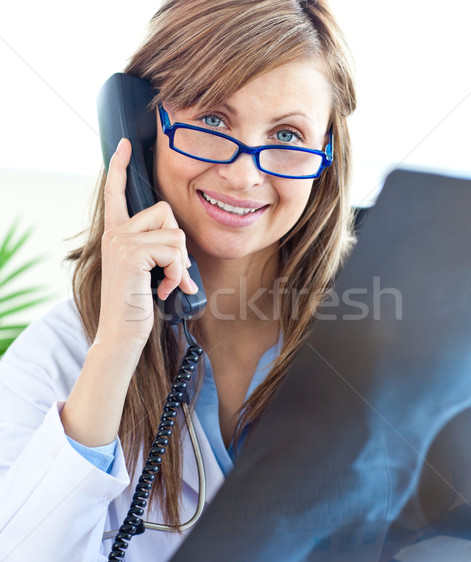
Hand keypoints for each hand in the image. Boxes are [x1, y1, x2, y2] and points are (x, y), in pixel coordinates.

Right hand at [96, 138, 197, 348]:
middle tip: (172, 270)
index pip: (116, 193)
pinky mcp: (131, 252)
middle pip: (165, 212)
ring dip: (180, 264)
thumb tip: (180, 245)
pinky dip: (178, 273)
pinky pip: (174, 250)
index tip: (124, 144)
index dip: (120, 168)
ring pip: (174, 234)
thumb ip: (157, 249)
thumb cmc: (139, 304)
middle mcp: (115, 233)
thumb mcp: (147, 270)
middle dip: (178, 244)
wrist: (124, 332)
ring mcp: (121, 241)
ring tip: (167, 283)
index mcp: (117, 234)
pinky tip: (163, 289)